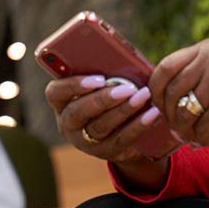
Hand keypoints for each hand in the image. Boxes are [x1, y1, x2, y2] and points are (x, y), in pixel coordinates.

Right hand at [45, 75, 168, 186]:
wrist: (125, 127)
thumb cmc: (111, 91)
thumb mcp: (105, 80)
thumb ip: (106, 70)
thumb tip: (122, 55)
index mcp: (63, 100)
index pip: (55, 92)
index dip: (73, 85)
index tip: (98, 79)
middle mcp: (68, 122)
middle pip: (78, 112)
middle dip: (103, 99)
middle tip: (128, 88)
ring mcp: (84, 140)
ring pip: (100, 127)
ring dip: (124, 110)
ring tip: (143, 95)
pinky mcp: (104, 152)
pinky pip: (120, 139)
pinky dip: (138, 125)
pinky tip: (153, 113)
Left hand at [149, 39, 208, 145]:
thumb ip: (205, 70)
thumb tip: (176, 97)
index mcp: (206, 48)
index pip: (164, 67)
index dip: (156, 91)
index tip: (162, 107)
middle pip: (169, 94)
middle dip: (170, 117)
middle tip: (182, 129)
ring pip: (184, 114)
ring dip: (188, 132)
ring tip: (202, 137)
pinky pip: (204, 128)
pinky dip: (206, 140)